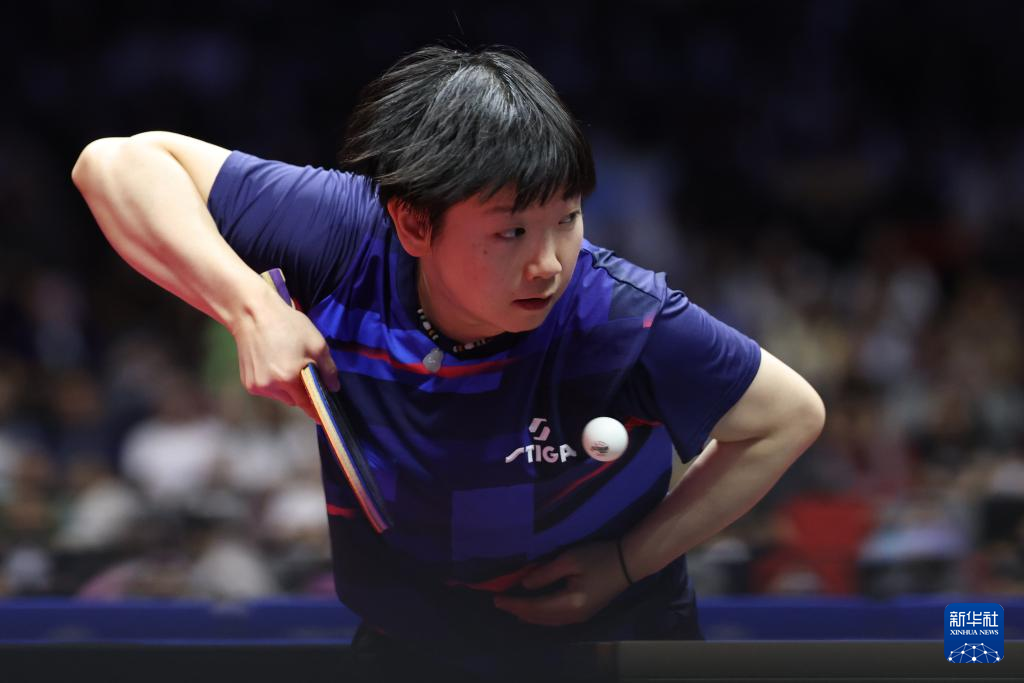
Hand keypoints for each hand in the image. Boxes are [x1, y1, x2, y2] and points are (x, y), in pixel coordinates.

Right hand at [230, 285, 339, 421]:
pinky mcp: (248, 383)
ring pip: (281, 396)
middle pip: (295, 401)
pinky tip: (273, 363)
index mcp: (289, 378)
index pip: (308, 405)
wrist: (253, 314)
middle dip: (302, 391)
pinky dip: (274, 383)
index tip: (325, 417)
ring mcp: (257, 386)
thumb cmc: (288, 326)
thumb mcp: (317, 344)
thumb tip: (334, 388)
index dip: (318, 410)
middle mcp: (271, 386)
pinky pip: (269, 390)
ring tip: (286, 363)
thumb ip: (328, 370)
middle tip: (304, 370)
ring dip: (287, 387)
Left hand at [492, 540, 629, 625]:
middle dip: (518, 611)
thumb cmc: (599, 556)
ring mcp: (580, 618)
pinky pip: (556, 620)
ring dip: (528, 616)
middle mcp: (573, 616)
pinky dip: (541, 616)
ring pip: (548, 622)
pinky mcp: (584, 614)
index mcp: (569, 602)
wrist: (628, 563)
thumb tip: (524, 584)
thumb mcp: (569, 559)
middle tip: (499, 603)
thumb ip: (545, 574)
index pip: (534, 606)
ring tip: (513, 608)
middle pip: (539, 618)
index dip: (513, 603)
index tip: (495, 598)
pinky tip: (534, 611)